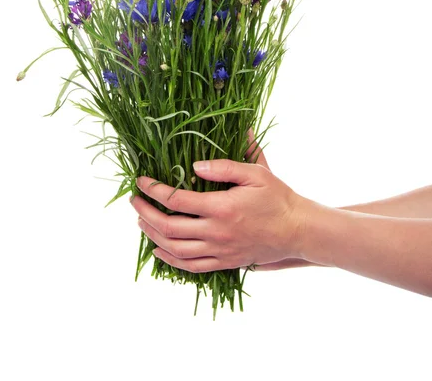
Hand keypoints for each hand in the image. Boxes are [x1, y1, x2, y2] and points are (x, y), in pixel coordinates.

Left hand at [130, 133, 309, 272]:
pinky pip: (191, 266)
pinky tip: (158, 250)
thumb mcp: (256, 172)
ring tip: (141, 221)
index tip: (141, 181)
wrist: (297, 230)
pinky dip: (170, 260)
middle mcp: (216, 232)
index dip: (154, 190)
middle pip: (169, 227)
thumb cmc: (277, 197)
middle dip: (145, 213)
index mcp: (221, 207)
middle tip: (135, 201)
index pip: (176, 200)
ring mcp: (219, 251)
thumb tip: (194, 165)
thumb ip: (224, 166)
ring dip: (152, 235)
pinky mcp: (224, 262)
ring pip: (175, 249)